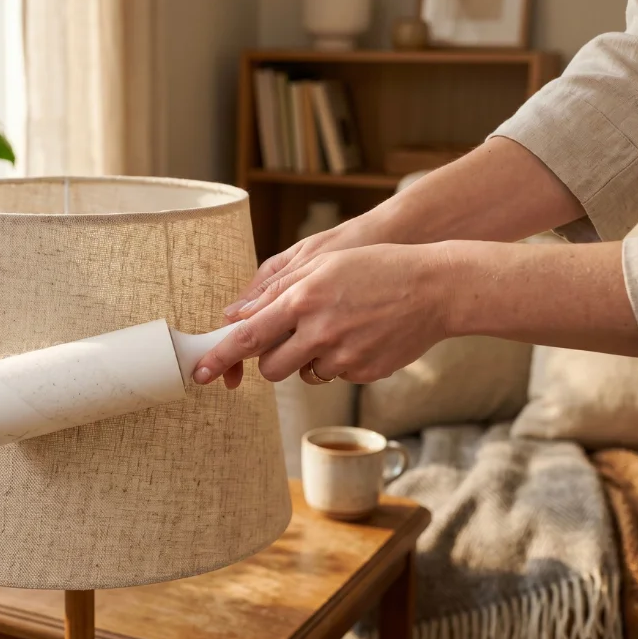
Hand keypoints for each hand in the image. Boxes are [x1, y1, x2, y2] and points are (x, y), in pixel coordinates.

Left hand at [196, 243, 452, 387]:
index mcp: (303, 299)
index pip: (247, 337)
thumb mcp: (323, 263)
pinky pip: (334, 375)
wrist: (437, 287)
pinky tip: (361, 335)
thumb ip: (277, 289)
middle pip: (270, 367)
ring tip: (336, 328)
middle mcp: (319, 331)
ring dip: (306, 359)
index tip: (199, 373)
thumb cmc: (376, 266)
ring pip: (302, 374)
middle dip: (272, 359)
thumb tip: (237, 314)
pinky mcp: (364, 372)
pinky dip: (338, 361)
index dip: (219, 358)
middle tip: (290, 337)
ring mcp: (343, 356)